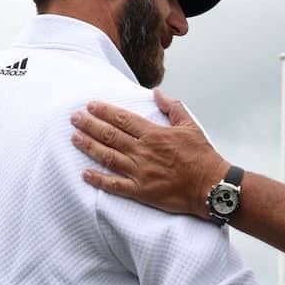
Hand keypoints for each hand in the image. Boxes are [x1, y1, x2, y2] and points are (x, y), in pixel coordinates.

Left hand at [71, 90, 228, 218]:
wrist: (211, 186)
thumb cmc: (202, 156)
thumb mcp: (190, 126)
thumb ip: (172, 107)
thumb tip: (157, 93)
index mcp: (154, 134)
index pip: (123, 119)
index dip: (104, 111)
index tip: (90, 105)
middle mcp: (143, 151)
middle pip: (110, 135)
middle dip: (89, 125)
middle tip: (74, 118)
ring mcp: (140, 172)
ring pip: (108, 157)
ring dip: (89, 147)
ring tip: (74, 138)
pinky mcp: (141, 191)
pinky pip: (115, 185)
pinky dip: (99, 179)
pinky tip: (85, 173)